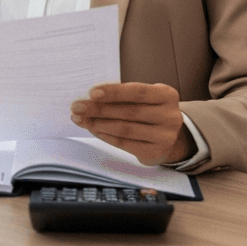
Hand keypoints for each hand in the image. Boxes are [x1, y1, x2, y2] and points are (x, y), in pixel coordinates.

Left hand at [69, 82, 192, 165]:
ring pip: (125, 129)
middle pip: (129, 111)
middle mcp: (170, 116)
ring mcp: (165, 137)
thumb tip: (91, 97)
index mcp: (167, 95)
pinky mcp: (155, 153)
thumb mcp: (145, 99)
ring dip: (98, 123)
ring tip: (80, 119)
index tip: (91, 92)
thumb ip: (124, 96)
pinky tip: (92, 129)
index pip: (138, 92)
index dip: (114, 92)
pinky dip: (105, 136)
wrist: (169, 138)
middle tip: (76, 107)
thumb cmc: (149, 111)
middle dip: (99, 109)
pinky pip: (124, 143)